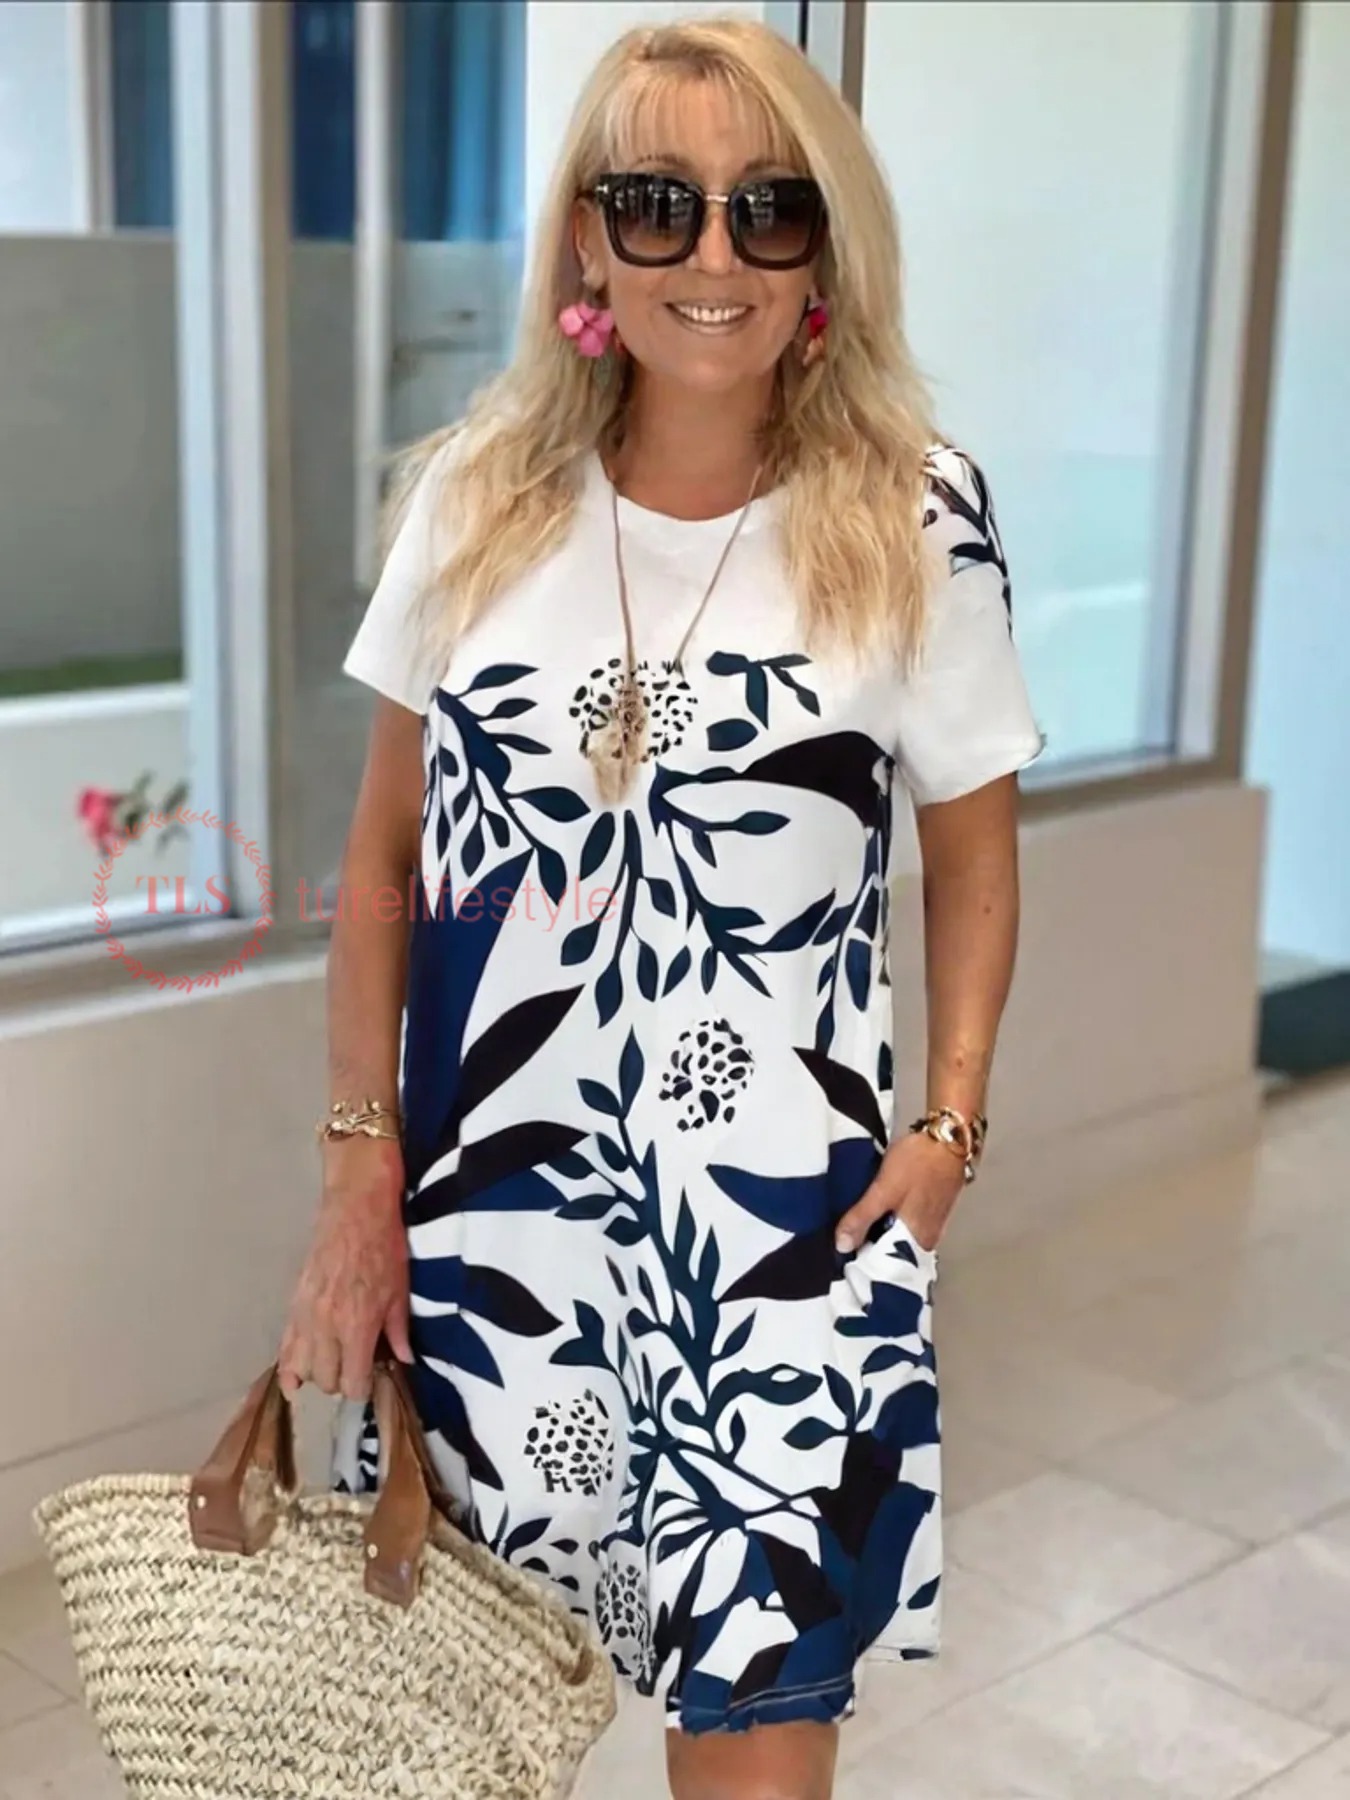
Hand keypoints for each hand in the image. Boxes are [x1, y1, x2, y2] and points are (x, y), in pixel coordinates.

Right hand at [278, 1139, 412, 1401]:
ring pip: (303, 1368)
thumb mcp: (400, 1290)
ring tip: (335, 1361)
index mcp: (357, 1327)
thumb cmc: (386, 1246)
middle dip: (343, 1381)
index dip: (364, 1388)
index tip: (373, 1378)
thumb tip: (405, 1360)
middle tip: (357, 1366)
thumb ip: (398, 1331)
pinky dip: (289, 1365)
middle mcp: (326, 1328)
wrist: (356, 1208)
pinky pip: (285, 1346)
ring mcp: (305, 1316)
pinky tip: (294, 1377)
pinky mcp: (293, 1303)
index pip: (352, 1384)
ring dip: (319, 1372)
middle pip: (326, 1380)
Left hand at [834, 1131, 966, 1255]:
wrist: (948, 1136)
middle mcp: (926, 1240)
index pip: (883, 1265)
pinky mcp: (929, 1210)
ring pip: (896, 1237)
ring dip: (877, 1231)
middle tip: (839, 1235)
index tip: (838, 1250)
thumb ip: (862, 1218)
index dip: (860, 1257)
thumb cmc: (917, 1164)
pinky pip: (903, 1224)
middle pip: (890, 1252)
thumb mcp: (883, 1189)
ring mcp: (930, 1225)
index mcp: (916, 1241)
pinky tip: (873, 1209)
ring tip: (852, 1222)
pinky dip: (888, 1220)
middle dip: (867, 1245)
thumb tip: (841, 1247)